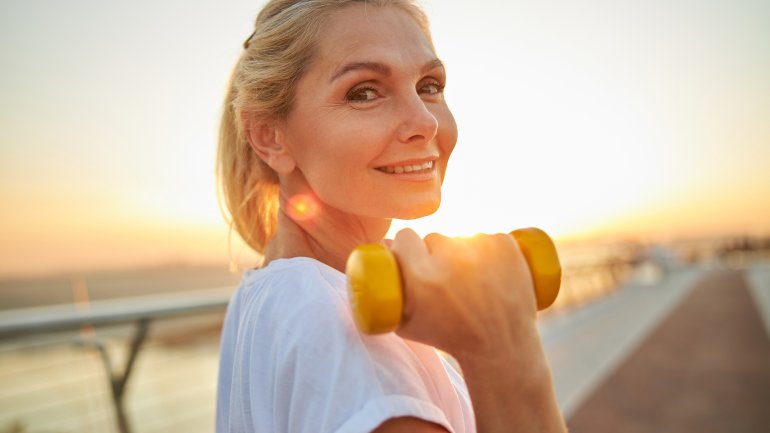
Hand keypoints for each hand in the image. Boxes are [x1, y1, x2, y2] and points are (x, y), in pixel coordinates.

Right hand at [389, 228, 540, 363]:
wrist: (501, 347)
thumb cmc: (448, 338)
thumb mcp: (406, 324)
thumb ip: (384, 293)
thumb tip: (380, 251)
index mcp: (422, 277)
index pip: (404, 237)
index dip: (408, 247)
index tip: (414, 257)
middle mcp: (451, 258)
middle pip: (434, 238)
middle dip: (436, 254)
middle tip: (446, 277)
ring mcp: (481, 249)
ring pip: (463, 237)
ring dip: (464, 252)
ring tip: (473, 281)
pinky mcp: (506, 245)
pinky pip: (490, 236)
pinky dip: (490, 250)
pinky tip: (493, 271)